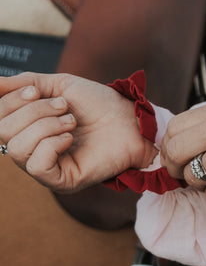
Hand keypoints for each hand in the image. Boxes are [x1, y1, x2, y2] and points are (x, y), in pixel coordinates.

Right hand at [0, 72, 154, 190]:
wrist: (131, 119)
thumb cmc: (99, 104)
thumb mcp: (60, 86)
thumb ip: (26, 84)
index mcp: (27, 129)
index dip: (11, 101)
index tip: (36, 91)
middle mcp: (31, 151)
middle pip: (3, 132)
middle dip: (33, 112)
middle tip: (63, 106)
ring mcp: (45, 168)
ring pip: (18, 148)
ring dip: (46, 126)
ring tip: (71, 121)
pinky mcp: (61, 181)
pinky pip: (37, 165)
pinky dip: (53, 144)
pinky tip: (71, 138)